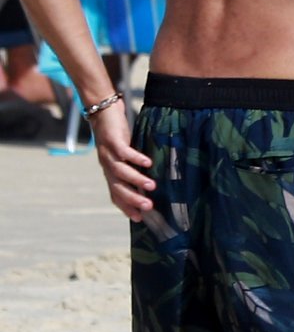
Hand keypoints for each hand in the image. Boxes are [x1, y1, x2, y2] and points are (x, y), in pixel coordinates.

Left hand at [91, 105, 153, 220]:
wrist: (103, 112)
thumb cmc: (118, 135)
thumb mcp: (125, 155)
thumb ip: (133, 167)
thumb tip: (151, 180)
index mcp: (110, 172)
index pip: (116, 194)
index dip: (126, 207)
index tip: (139, 218)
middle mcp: (107, 166)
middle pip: (117, 187)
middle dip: (132, 198)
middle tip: (148, 206)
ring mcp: (108, 154)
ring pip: (120, 172)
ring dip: (136, 180)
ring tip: (152, 185)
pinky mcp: (113, 141)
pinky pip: (124, 153)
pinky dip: (136, 158)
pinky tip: (148, 162)